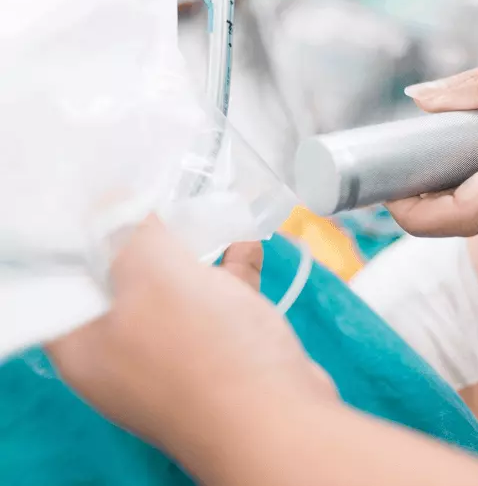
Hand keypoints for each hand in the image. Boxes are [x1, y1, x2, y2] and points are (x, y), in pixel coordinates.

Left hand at [46, 216, 334, 457]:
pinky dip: (230, 272)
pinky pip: (215, 304)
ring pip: (174, 290)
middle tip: (160, 192)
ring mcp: (173, 359)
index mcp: (84, 344)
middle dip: (145, 233)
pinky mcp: (218, 358)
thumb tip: (111, 202)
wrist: (279, 420)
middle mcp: (121, 355)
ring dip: (194, 249)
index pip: (64, 278)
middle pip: (121, 280)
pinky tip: (248, 242)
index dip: (80, 233)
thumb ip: (125, 232)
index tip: (106, 194)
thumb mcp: (154, 275)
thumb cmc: (205, 350)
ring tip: (211, 206)